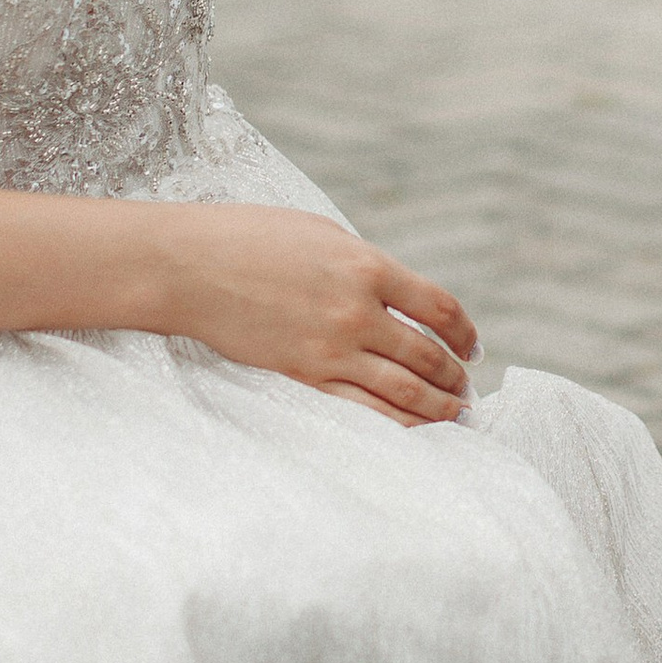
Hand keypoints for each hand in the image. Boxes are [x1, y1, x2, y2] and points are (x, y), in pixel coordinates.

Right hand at [160, 205, 477, 420]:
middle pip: (428, 354)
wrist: (188, 266)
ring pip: (404, 390)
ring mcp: (330, 348)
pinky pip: (363, 408)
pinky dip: (396, 422)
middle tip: (467, 390)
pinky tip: (412, 427)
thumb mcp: (323, 235)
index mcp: (368, 267)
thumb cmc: (251, 239)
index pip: (439, 308)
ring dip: (438, 407)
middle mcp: (357, 311)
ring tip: (454, 416)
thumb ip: (366, 267)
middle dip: (455, 377)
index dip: (465, 332)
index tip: (473, 347)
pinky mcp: (302, 375)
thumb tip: (398, 297)